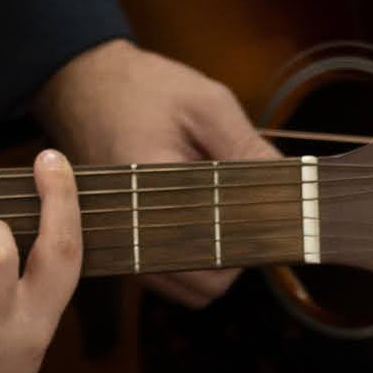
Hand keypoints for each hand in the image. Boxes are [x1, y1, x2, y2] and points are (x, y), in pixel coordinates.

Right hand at [34, 38, 270, 303]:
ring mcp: (123, 242)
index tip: (278, 220)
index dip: (252, 244)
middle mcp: (130, 230)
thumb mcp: (206, 104)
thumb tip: (291, 188)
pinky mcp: (123, 242)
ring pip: (186, 289)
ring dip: (216, 264)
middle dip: (237, 257)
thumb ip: (246, 146)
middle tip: (254, 217)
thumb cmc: (144, 89)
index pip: (212, 255)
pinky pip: (167, 276)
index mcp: (151, 191)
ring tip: (229, 216)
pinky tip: (206, 220)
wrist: (81, 83)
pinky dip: (193, 261)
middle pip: (203, 286)